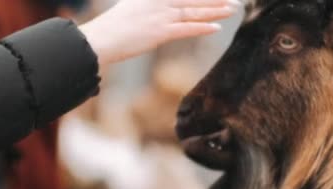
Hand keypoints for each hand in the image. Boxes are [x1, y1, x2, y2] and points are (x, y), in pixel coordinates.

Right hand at [79, 0, 240, 65]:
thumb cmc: (111, 30)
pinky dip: (202, 27)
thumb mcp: (130, 11)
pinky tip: (217, 27)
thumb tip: (152, 15)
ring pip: (194, 11)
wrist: (100, 40)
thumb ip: (146, 8)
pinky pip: (186, 29)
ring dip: (215, 10)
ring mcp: (160, 16)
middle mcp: (158, 2)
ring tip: (232, 8)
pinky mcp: (160, 32)